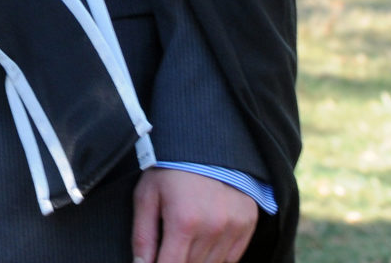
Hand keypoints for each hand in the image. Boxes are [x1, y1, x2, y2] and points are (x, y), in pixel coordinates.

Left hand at [132, 168, 258, 262]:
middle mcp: (212, 228)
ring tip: (187, 239)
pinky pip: (231, 259)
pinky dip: (216, 256)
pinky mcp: (247, 224)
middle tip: (171, 244)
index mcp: (184, 221)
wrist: (208, 141)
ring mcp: (233, 227)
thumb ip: (143, 236)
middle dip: (176, 260)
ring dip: (196, 260)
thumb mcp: (147, 196)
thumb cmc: (172, 167)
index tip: (156, 262)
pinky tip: (205, 240)